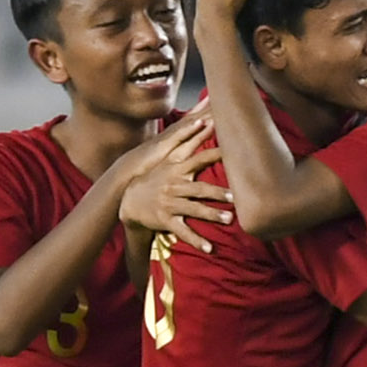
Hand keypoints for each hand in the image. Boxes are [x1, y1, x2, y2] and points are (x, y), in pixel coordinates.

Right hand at [115, 110, 226, 252]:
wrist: (130, 199)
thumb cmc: (157, 176)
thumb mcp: (169, 158)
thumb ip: (188, 140)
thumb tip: (205, 119)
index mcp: (177, 169)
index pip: (199, 159)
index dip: (215, 154)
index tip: (232, 151)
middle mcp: (174, 186)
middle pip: (199, 189)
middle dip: (217, 192)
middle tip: (236, 196)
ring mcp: (169, 204)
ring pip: (193, 210)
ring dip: (211, 215)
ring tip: (230, 219)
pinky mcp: (165, 220)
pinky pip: (183, 232)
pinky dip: (196, 240)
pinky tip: (210, 248)